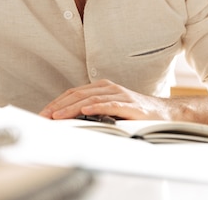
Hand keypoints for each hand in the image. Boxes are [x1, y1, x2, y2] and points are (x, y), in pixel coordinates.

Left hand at [39, 79, 168, 120]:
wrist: (164, 113)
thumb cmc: (135, 112)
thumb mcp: (109, 109)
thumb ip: (92, 110)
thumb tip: (67, 120)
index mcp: (101, 87)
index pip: (73, 92)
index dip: (57, 102)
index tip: (43, 113)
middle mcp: (108, 87)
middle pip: (77, 94)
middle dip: (58, 106)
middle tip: (45, 116)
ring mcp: (119, 94)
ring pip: (90, 99)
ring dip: (71, 108)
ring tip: (58, 117)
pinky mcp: (130, 105)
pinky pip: (110, 104)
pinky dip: (96, 108)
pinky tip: (85, 112)